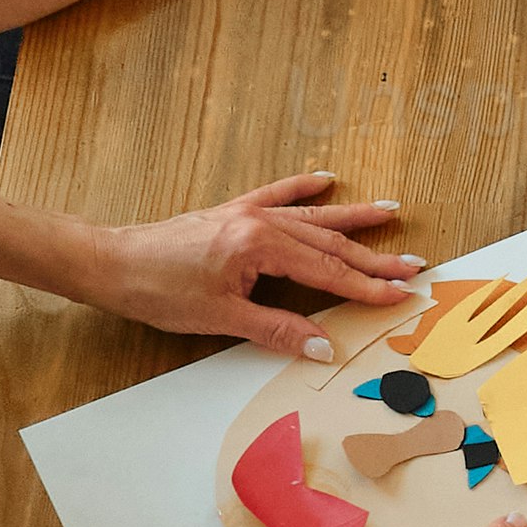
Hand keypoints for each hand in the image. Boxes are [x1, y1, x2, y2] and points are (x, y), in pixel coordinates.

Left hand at [82, 168, 428, 348]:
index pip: (326, 271)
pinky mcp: (230, 212)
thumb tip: (321, 347)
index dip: (366, 286)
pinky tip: (325, 180)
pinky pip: (275, 195)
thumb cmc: (158, 290)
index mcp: (259, 246)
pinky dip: (302, 188)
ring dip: (351, 219)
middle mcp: (258, 222)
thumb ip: (276, 330)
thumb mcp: (220, 318)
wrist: (113, 263)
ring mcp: (245, 213)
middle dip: (372, 256)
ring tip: (388, 212)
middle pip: (327, 242)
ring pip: (311, 217)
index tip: (400, 294)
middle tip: (413, 265)